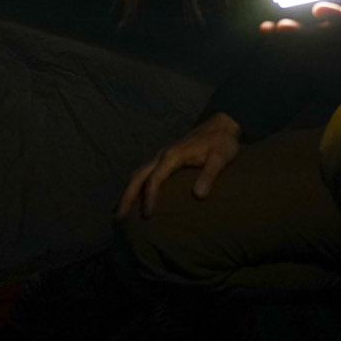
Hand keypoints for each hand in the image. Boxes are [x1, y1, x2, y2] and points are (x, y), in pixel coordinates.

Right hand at [115, 112, 242, 219]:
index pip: (155, 179)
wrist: (222, 124)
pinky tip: (134, 197)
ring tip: (119, 210)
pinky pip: (145, 172)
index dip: (149, 197)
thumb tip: (198, 196)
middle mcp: (162, 155)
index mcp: (173, 156)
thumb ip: (209, 175)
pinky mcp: (165, 158)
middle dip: (127, 196)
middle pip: (138, 176)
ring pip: (138, 173)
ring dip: (127, 191)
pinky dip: (136, 185)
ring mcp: (162, 155)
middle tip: (118, 216)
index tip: (147, 215)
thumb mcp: (220, 158)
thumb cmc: (222, 142)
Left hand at [259, 0, 340, 32]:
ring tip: (265, 29)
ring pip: (313, 41)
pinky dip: (289, 36)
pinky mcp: (332, 33)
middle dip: (302, 35)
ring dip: (289, 37)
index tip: (317, 9)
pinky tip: (268, 30)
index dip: (338, 17)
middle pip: (326, 37)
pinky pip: (308, 38)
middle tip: (279, 26)